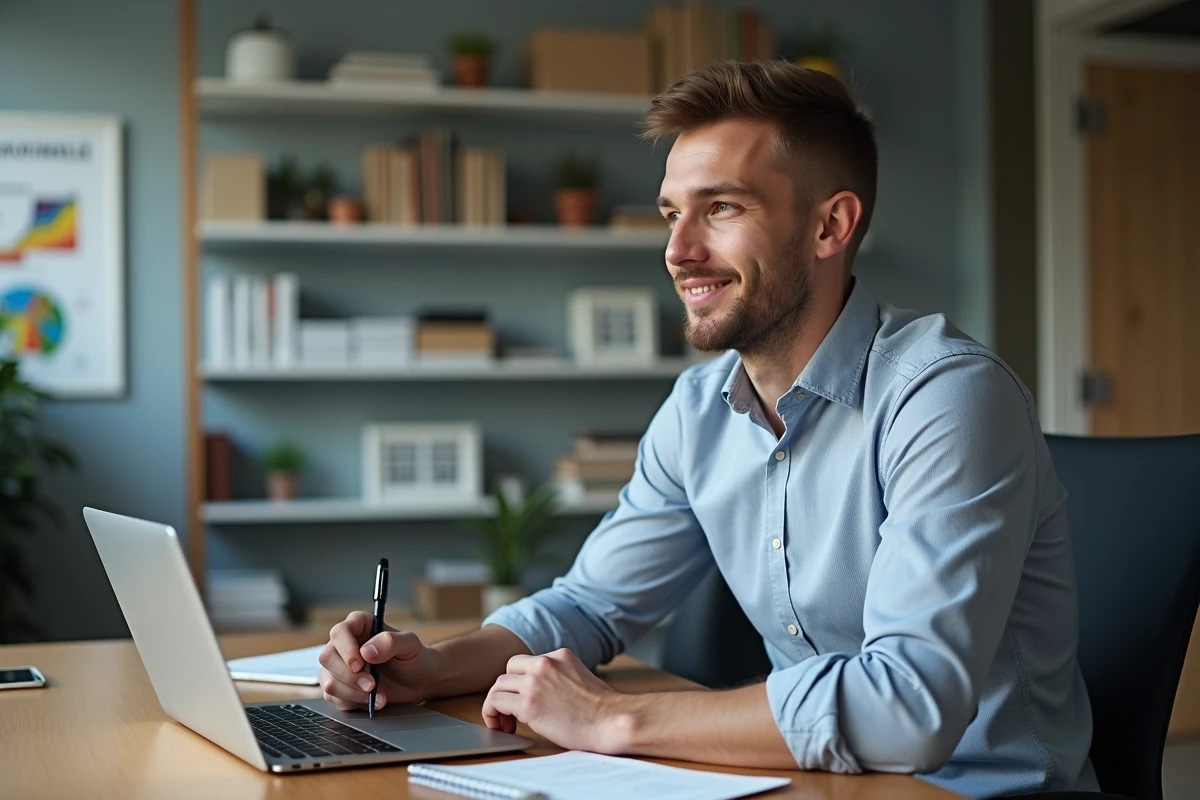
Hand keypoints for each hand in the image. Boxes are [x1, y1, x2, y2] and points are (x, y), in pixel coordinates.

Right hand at [318, 611, 441, 711]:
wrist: (417, 681)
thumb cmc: (414, 657)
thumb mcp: (410, 645)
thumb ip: (391, 642)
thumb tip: (366, 651)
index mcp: (360, 625)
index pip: (339, 632)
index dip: (346, 650)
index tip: (360, 665)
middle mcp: (345, 643)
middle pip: (327, 658)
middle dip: (349, 677)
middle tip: (372, 685)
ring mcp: (339, 665)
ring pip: (327, 681)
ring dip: (352, 692)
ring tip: (377, 695)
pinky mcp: (339, 686)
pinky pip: (332, 697)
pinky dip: (352, 702)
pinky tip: (371, 701)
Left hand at [481, 648, 630, 752]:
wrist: (611, 721)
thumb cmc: (604, 709)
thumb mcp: (583, 677)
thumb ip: (561, 677)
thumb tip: (548, 692)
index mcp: (560, 656)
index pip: (528, 662)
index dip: (522, 681)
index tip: (524, 698)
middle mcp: (544, 664)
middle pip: (509, 671)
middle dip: (507, 691)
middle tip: (511, 712)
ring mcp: (534, 683)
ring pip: (498, 686)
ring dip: (497, 705)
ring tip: (505, 723)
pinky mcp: (528, 704)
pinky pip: (495, 703)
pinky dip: (492, 714)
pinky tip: (504, 727)